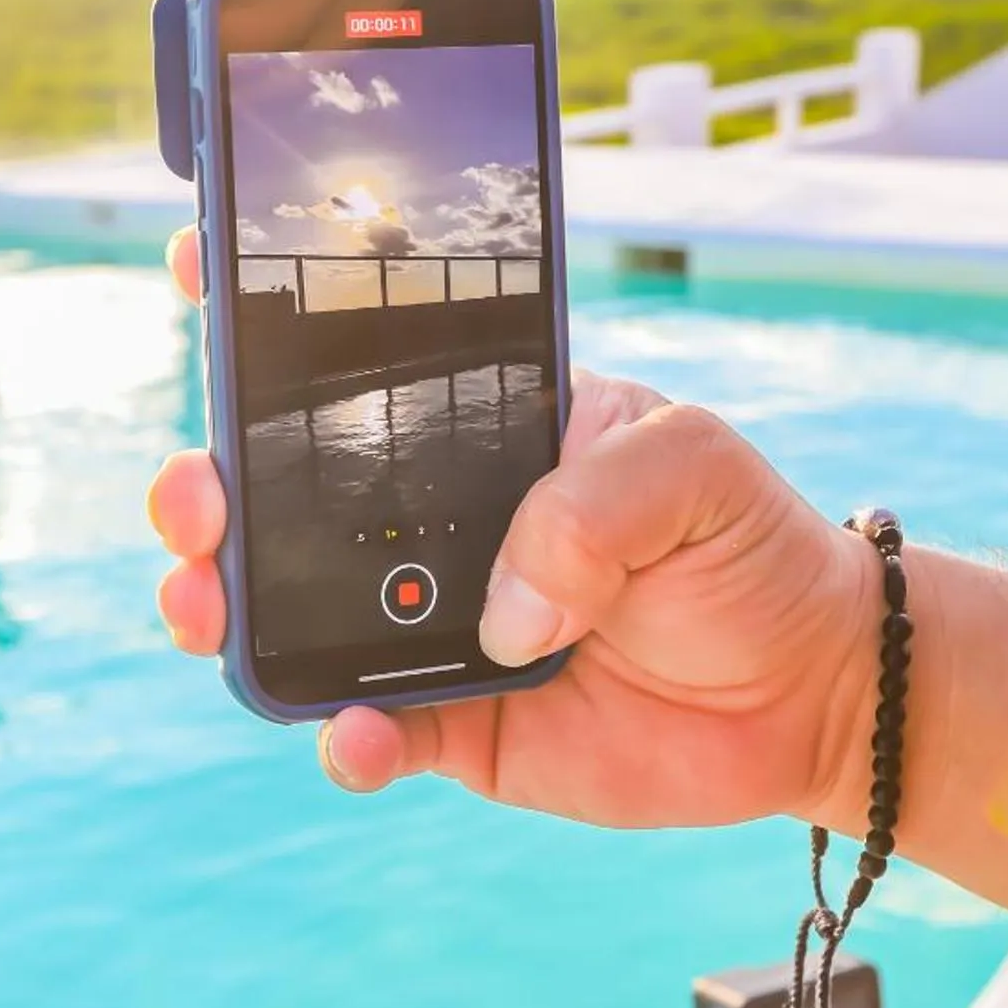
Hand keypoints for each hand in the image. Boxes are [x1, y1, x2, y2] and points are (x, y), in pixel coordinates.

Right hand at [146, 228, 889, 830]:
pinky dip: (344, 742)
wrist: (811, 688)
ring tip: (210, 609)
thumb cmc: (747, 542)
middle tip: (196, 498)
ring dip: (225, 610)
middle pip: (278, 495)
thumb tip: (505, 612)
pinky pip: (367, 735)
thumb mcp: (690, 464)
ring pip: (287, 617)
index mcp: (473, 423)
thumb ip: (594, 504)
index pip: (353, 357)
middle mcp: (429, 520)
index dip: (264, 312)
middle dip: (206, 487)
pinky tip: (355, 736)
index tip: (195, 264)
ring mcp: (429, 625)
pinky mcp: (455, 725)